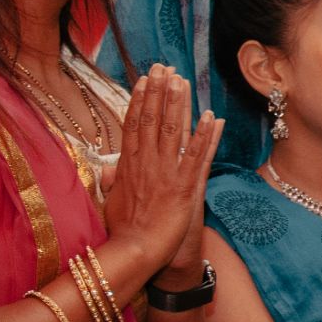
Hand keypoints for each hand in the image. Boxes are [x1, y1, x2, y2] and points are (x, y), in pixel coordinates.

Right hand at [104, 64, 223, 273]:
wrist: (136, 254)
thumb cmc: (126, 232)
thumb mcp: (113, 201)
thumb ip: (114, 180)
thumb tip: (110, 167)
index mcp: (129, 166)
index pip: (134, 125)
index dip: (140, 100)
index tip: (145, 79)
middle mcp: (146, 165)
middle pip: (151, 120)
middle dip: (158, 92)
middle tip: (164, 66)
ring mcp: (165, 174)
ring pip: (173, 132)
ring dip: (178, 104)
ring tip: (182, 80)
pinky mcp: (185, 188)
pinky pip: (197, 157)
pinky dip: (205, 137)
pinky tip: (212, 117)